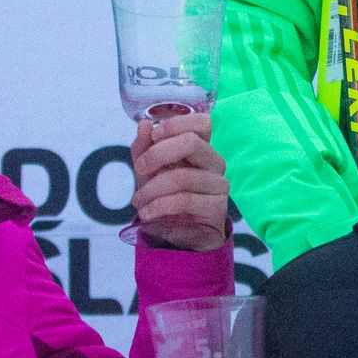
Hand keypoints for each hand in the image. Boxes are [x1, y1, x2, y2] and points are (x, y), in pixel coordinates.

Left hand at [131, 113, 229, 251]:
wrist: (175, 235)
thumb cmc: (163, 196)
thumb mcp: (147, 172)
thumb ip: (144, 148)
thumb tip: (143, 124)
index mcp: (201, 148)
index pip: (202, 122)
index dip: (177, 124)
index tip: (154, 135)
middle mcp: (214, 162)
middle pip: (192, 142)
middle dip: (158, 154)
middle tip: (140, 169)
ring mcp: (219, 184)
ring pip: (183, 176)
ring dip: (152, 189)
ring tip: (138, 201)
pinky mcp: (217, 208)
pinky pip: (185, 200)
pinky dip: (159, 206)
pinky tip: (147, 213)